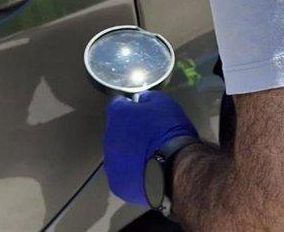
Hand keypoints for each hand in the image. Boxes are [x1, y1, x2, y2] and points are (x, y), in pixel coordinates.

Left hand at [104, 91, 198, 206]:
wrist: (175, 166)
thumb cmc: (169, 130)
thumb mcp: (162, 103)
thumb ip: (147, 98)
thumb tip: (140, 101)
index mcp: (117, 115)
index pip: (117, 105)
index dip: (130, 106)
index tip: (141, 110)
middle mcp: (108, 138)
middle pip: (116, 131)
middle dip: (128, 131)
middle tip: (148, 135)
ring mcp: (111, 164)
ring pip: (118, 154)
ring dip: (128, 153)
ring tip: (149, 156)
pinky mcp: (117, 185)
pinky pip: (123, 174)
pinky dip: (132, 172)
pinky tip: (148, 171)